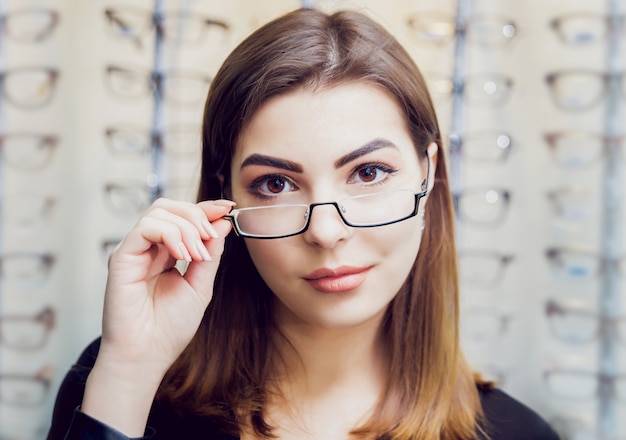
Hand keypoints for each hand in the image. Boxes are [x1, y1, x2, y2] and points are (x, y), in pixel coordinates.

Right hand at [81, 198, 233, 434]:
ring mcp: (134, 251)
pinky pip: (145, 227)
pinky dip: (170, 234)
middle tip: (211, 236)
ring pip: (159, 212)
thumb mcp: (200, 284)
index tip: (227, 207)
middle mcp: (148, 248)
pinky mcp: (121, 257)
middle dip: (197, 214)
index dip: (205, 208)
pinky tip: (183, 256)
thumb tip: (222, 223)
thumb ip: (210, 253)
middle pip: (169, 206)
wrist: (147, 355)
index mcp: (166, 253)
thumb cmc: (170, 327)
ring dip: (187, 228)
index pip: (183, 217)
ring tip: (196, 256)